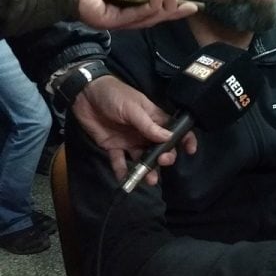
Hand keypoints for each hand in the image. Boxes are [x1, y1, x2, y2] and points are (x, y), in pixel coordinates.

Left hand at [70, 0, 197, 29]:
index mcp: (115, 1)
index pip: (144, 8)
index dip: (164, 5)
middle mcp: (116, 14)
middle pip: (151, 18)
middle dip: (172, 12)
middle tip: (193, 6)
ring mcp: (113, 19)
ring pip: (147, 19)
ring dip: (164, 8)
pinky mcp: (109, 21)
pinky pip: (135, 17)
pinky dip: (150, 7)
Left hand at [72, 75, 197, 183]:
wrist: (85, 95)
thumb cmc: (114, 96)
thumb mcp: (134, 108)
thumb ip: (149, 125)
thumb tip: (169, 138)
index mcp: (154, 119)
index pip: (174, 130)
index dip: (184, 139)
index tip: (190, 151)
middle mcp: (144, 132)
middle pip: (160, 148)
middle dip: (164, 157)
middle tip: (162, 162)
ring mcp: (130, 140)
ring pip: (142, 159)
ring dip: (147, 170)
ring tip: (149, 180)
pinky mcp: (113, 147)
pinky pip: (119, 162)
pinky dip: (122, 172)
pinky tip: (125, 180)